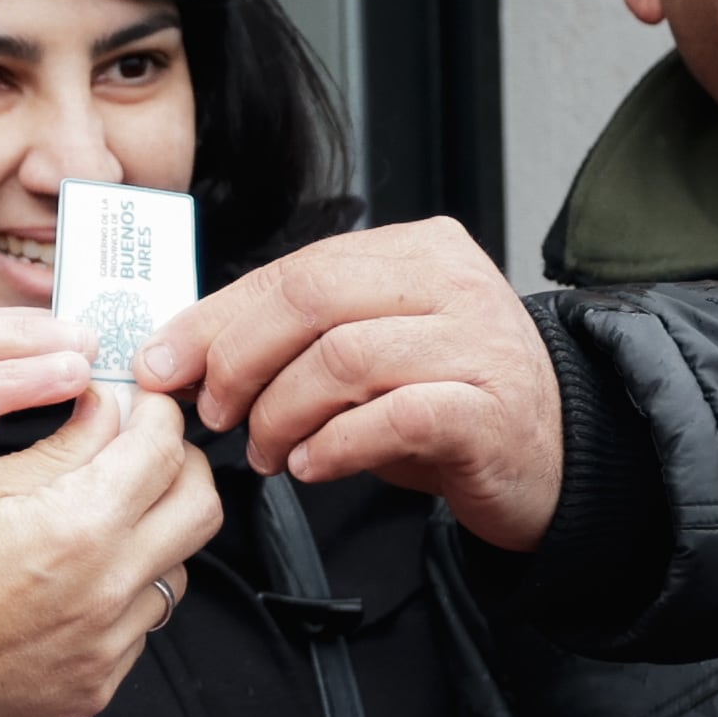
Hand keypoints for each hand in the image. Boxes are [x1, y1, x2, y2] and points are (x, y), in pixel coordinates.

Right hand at [0, 387, 219, 716]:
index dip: (161, 415)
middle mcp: (106, 588)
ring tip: (105, 522)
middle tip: (151, 453)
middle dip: (184, 468)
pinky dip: (123, 597)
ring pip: (176, 573)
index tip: (147, 407)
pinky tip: (78, 583)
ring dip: (155, 537)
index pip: (163, 450)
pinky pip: (140, 630)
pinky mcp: (96, 685)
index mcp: (78, 525)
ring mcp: (107, 644)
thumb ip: (57, 446)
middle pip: (201, 509)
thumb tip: (104, 411)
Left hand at [137, 219, 564, 548]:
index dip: (215, 318)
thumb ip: (297, 338)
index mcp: (416, 250)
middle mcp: (451, 282)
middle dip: (238, 361)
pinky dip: (334, 445)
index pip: (294, 269)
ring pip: (342, 358)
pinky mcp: (489, 409)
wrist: (553, 459)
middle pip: (310, 300)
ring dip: (281, 413)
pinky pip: (390, 416)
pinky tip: (312, 466)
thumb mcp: (368, 353)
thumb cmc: (448, 404)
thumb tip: (186, 352)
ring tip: (267, 453)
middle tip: (214, 414)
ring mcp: (476, 342)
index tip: (164, 362)